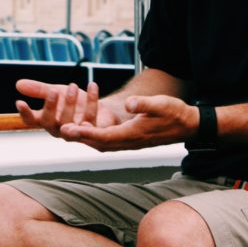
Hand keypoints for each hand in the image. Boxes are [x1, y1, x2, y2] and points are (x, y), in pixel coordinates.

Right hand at [15, 80, 121, 138]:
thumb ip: (39, 90)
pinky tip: (92, 85)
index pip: (31, 120)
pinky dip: (92, 100)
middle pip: (49, 123)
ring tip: (73, 86)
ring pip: (69, 122)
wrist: (95, 106)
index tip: (19, 102)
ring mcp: (75, 132)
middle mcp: (58, 129)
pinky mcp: (92, 131)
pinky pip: (90, 117)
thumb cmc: (71, 102)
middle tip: (53, 91)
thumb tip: (18, 84)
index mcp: (46, 120)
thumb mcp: (55, 92)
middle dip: (50, 107)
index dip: (25, 113)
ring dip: (70, 103)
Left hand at [60, 95, 197, 151]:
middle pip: (97, 142)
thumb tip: (129, 103)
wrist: (187, 125)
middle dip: (78, 137)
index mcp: (133, 134)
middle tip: (60, 130)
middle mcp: (128, 142)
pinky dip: (94, 135)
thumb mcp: (161, 104)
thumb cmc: (174, 113)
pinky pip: (107, 140)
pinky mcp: (129, 139)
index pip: (104, 136)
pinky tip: (85, 128)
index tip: (69, 128)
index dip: (85, 132)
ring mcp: (129, 142)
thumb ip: (143, 104)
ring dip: (84, 137)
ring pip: (101, 143)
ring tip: (66, 129)